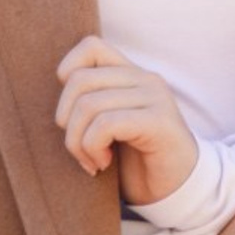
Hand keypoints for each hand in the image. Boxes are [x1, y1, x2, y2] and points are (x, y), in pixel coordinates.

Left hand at [55, 35, 198, 205]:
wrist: (176, 187)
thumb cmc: (135, 159)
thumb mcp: (109, 124)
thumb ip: (92, 103)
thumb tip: (58, 95)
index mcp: (132, 74)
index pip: (91, 46)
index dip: (67, 72)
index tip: (71, 112)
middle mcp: (145, 78)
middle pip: (79, 81)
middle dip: (66, 122)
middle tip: (80, 149)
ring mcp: (155, 97)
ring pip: (88, 105)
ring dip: (78, 142)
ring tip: (92, 160)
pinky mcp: (159, 121)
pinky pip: (106, 125)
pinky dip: (94, 148)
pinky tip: (103, 163)